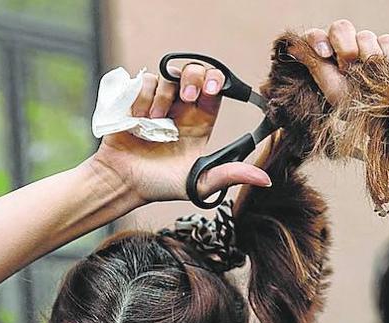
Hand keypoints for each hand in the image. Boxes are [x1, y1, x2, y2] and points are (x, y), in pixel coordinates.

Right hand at [90, 63, 270, 204]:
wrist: (122, 183)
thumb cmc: (159, 185)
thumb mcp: (199, 182)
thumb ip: (230, 175)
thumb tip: (266, 180)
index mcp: (201, 121)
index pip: (216, 88)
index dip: (217, 82)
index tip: (211, 91)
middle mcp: (181, 108)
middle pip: (195, 72)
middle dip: (194, 78)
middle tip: (186, 98)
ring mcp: (158, 102)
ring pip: (168, 76)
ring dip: (163, 97)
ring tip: (153, 121)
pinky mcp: (136, 100)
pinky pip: (145, 81)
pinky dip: (143, 97)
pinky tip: (139, 118)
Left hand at [288, 20, 388, 106]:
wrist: (379, 116)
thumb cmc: (350, 104)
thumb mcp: (328, 87)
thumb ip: (313, 63)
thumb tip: (291, 46)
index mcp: (325, 53)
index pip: (315, 35)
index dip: (318, 39)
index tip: (324, 54)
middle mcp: (344, 45)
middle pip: (341, 27)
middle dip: (345, 48)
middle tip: (349, 68)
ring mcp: (366, 44)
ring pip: (366, 35)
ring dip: (368, 57)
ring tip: (369, 78)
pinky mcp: (388, 47)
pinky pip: (387, 41)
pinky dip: (388, 56)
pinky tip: (388, 71)